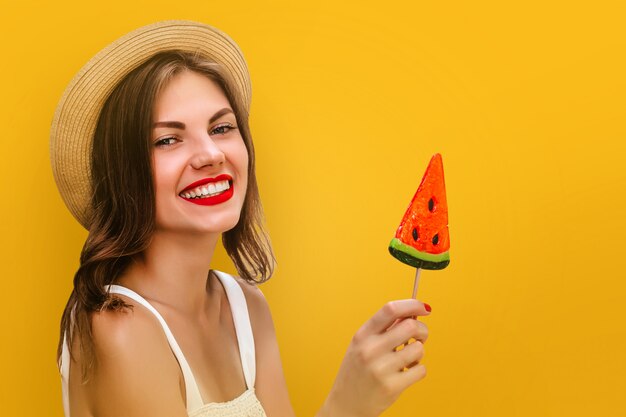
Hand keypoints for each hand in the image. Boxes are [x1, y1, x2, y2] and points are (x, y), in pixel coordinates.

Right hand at [320, 299, 429, 416]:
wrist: (345, 406)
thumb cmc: (356, 373)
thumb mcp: (360, 345)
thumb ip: (382, 329)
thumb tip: (411, 313)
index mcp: (362, 335)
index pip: (390, 309)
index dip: (412, 305)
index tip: (424, 307)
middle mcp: (370, 350)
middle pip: (410, 326)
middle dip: (422, 330)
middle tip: (419, 338)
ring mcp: (381, 369)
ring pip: (418, 348)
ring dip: (419, 352)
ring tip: (408, 359)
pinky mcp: (391, 387)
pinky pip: (421, 370)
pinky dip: (419, 370)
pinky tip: (407, 373)